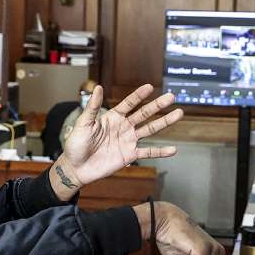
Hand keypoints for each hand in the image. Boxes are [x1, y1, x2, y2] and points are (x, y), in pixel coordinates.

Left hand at [55, 85, 182, 193]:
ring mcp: (128, 141)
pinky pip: (148, 152)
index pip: (129, 103)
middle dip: (158, 105)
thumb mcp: (84, 123)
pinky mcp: (129, 155)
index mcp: (113, 117)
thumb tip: (99, 88)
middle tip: (171, 97)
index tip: (150, 87)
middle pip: (144, 114)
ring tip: (178, 114)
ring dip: (164, 123)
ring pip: (150, 130)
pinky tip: (172, 149)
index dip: (139, 95)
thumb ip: (93, 107)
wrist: (76, 167)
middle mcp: (123, 127)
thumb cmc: (76, 144)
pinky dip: (160, 152)